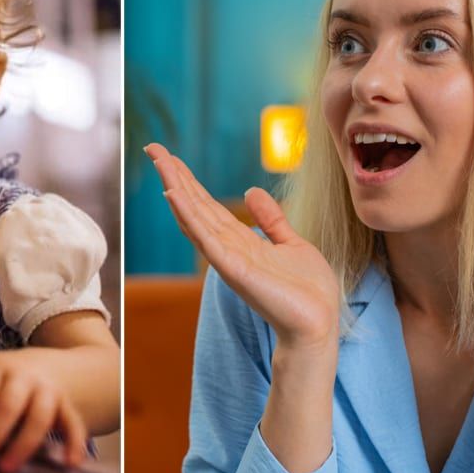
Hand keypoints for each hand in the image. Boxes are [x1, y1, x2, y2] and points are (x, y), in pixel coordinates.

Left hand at [0, 349, 86, 472]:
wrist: (48, 365)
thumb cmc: (5, 384)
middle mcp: (24, 374)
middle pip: (9, 404)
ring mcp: (48, 388)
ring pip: (39, 416)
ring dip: (22, 444)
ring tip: (6, 467)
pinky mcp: (67, 404)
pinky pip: (72, 423)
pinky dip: (74, 443)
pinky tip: (70, 462)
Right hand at [144, 143, 339, 349]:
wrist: (319, 325)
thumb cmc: (308, 292)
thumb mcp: (292, 244)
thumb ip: (271, 219)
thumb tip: (251, 191)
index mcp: (241, 241)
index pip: (207, 205)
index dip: (189, 180)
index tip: (170, 156)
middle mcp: (228, 248)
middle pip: (195, 206)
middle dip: (175, 176)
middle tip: (154, 148)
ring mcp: (228, 259)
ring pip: (196, 217)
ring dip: (176, 188)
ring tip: (160, 162)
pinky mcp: (235, 270)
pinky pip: (207, 239)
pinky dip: (189, 216)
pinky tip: (175, 196)